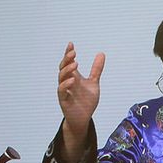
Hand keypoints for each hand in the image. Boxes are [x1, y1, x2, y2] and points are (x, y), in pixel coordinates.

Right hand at [57, 42, 103, 161]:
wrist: (83, 118)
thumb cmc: (86, 101)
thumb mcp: (94, 83)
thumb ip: (96, 69)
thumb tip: (101, 53)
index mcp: (73, 76)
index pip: (68, 62)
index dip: (68, 53)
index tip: (71, 44)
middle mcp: (67, 82)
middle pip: (63, 67)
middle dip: (67, 59)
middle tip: (73, 53)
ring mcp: (64, 90)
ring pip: (61, 78)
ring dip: (67, 70)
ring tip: (75, 64)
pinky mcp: (64, 100)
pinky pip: (62, 91)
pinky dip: (66, 85)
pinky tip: (72, 80)